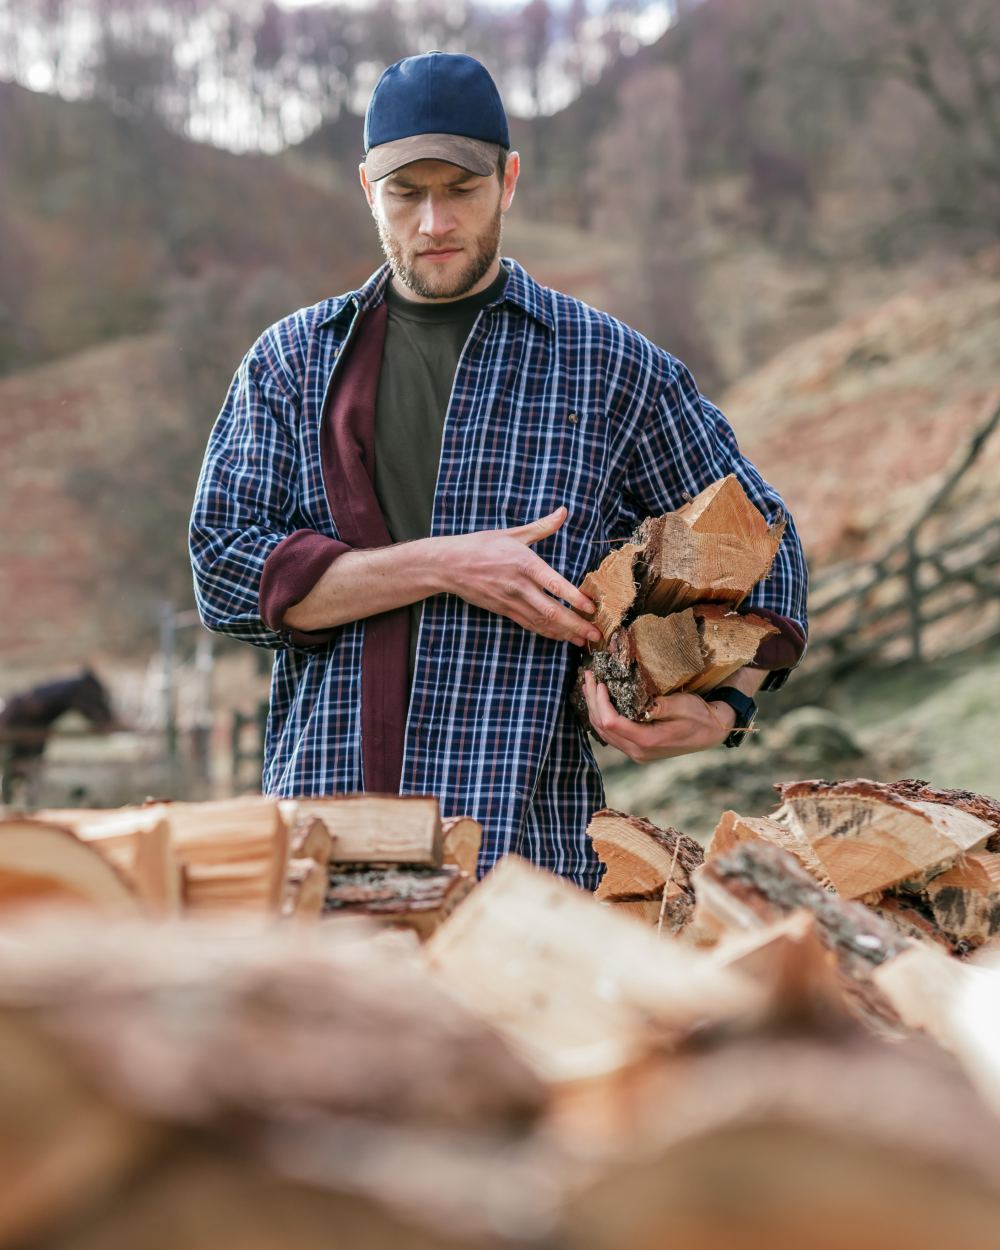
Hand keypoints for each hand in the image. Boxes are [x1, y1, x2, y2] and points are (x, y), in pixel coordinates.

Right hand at [434, 507, 603, 645]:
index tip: (592, 608)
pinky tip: (561, 637)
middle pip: (551, 611)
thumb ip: (542, 527)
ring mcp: (511, 601)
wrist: (449, 565)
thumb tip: (563, 511)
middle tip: (596, 635)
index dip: (574, 598)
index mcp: (525, 564)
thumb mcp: (513, 533)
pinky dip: (547, 632)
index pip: (554, 584)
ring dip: (565, 633)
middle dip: (576, 625)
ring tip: (584, 641)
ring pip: (542, 622)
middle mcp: (519, 586)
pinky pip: (529, 624)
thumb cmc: (481, 545)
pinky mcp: (504, 610)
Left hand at [581, 671, 736, 762]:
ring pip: (604, 733)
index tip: (599, 682)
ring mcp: (636, 753)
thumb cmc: (700, 716)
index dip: (601, 701)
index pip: (612, 722)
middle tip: (588, 678)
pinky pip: (612, 734)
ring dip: (594, 709)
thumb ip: (664, 706)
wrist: (712, 732)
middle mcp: (638, 751)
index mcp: (647, 741)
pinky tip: (600, 702)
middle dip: (592, 701)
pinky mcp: (637, 749)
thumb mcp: (685, 706)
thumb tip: (647, 703)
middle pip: (603, 728)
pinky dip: (602, 717)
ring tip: (588, 686)